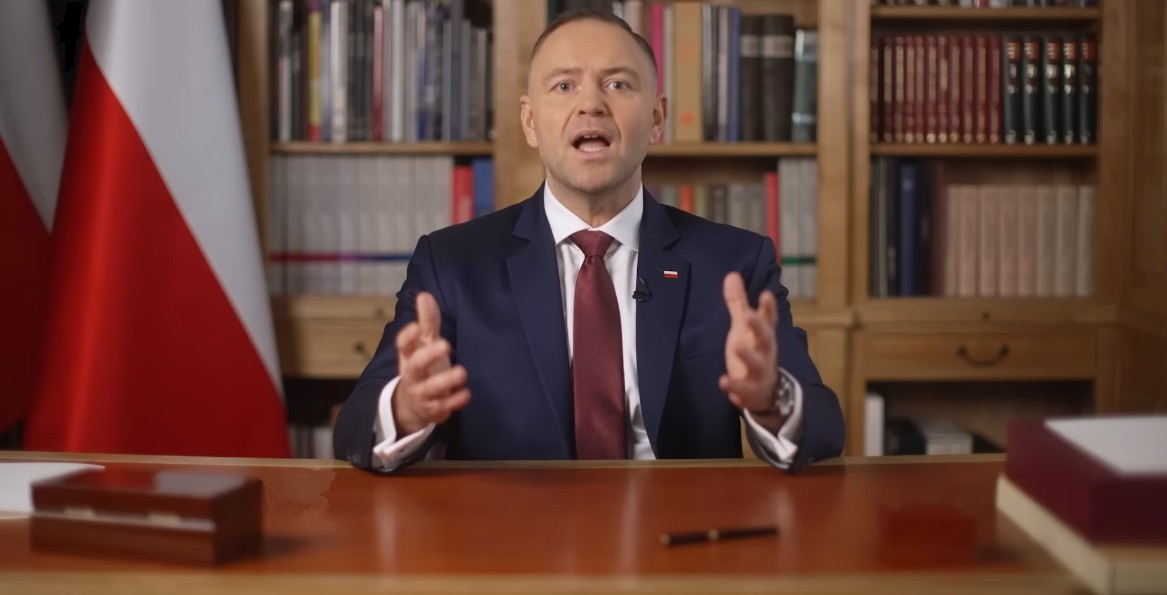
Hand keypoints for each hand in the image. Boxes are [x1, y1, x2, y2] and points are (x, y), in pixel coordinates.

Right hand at [392, 291, 470, 434]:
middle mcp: (412, 375)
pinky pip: (443, 406)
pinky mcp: (434, 409)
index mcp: (409, 356)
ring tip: (462, 372)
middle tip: (446, 344)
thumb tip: (424, 295)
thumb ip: (427, 322)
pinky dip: (454, 401)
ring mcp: (422, 393)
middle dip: (428, 355)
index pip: (403, 346)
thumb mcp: (423, 345)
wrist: (412, 406)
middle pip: (415, 365)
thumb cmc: (422, 367)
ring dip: (446, 380)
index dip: (408, 337)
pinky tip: (466, 394)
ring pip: (431, 388)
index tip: (417, 327)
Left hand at [719, 272, 781, 430]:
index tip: (766, 294)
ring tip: (736, 346)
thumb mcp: (743, 327)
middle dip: (758, 326)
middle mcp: (765, 352)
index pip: (768, 319)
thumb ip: (738, 304)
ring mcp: (760, 372)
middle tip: (749, 315)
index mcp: (763, 335)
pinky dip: (734, 386)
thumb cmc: (753, 351)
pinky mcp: (751, 390)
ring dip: (747, 355)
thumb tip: (732, 275)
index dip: (768, 308)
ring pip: (757, 363)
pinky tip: (723, 381)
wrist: (765, 391)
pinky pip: (744, 388)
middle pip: (766, 338)